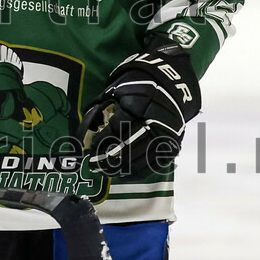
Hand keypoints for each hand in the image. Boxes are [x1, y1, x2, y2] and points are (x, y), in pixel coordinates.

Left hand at [79, 42, 199, 178]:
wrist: (171, 86)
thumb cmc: (139, 86)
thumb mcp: (119, 89)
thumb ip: (104, 106)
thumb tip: (88, 126)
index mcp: (137, 106)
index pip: (116, 129)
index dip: (101, 141)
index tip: (90, 148)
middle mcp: (153, 123)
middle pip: (127, 147)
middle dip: (108, 159)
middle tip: (94, 165)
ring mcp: (164, 137)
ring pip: (140, 159)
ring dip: (120, 169)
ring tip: (105, 172)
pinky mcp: (171, 146)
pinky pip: (153, 165)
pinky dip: (137, 172)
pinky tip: (123, 174)